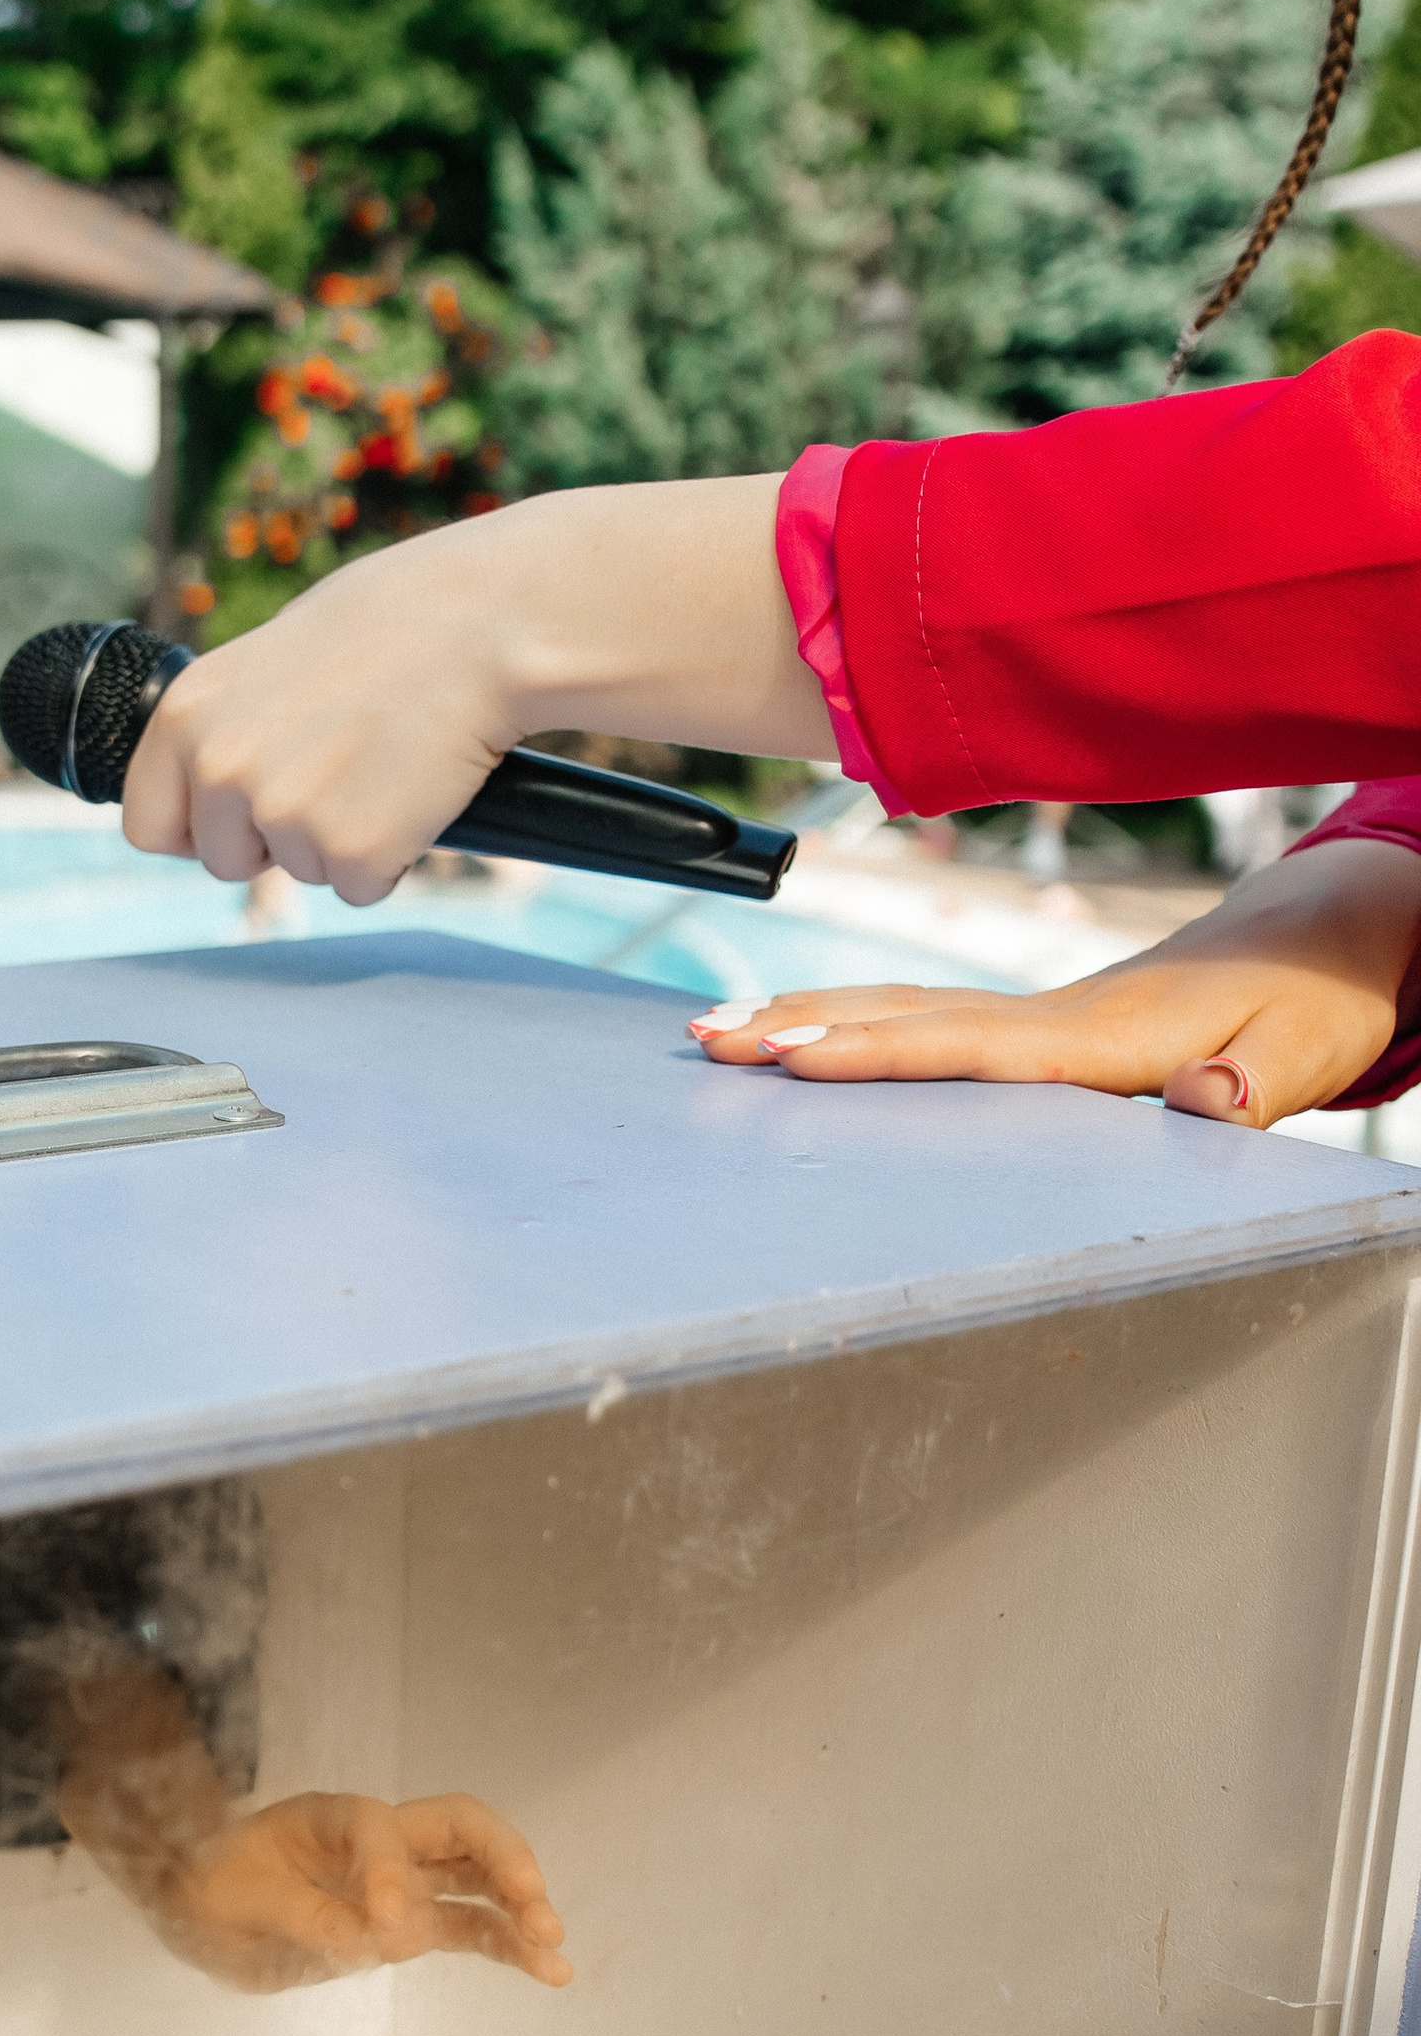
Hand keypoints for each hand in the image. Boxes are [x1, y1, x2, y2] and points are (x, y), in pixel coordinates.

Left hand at [119, 476, 823, 901]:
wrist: (484, 624)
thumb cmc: (391, 623)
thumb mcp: (271, 659)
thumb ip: (229, 722)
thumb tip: (209, 773)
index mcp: (185, 716)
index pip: (147, 824)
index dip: (199, 828)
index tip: (240, 816)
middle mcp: (219, 770)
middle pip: (226, 862)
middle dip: (276, 839)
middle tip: (340, 773)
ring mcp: (283, 817)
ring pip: (300, 872)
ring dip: (341, 839)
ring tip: (385, 760)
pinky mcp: (349, 853)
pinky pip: (359, 886)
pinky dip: (391, 855)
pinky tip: (415, 788)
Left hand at [147, 1791, 574, 1995]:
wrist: (204, 1907)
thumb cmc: (213, 1889)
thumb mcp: (236, 1901)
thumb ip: (302, 1914)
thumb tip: (375, 1936)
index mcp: (331, 1819)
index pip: (379, 1830)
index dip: (388, 1873)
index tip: (383, 1926)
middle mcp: (380, 1841)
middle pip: (460, 1828)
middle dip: (503, 1859)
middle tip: (532, 1904)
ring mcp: (402, 1882)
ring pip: (477, 1881)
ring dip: (519, 1909)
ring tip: (553, 1948)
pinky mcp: (408, 1924)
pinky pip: (467, 1929)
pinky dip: (506, 1947)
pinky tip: (548, 1971)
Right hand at [686, 835, 1420, 1126]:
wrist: (1324, 931)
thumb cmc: (1318, 997)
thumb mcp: (1308, 1047)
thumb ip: (1255, 1086)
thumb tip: (1203, 1104)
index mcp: (1111, 1032)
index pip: (973, 1046)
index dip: (881, 1053)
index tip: (795, 1055)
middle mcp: (1060, 1014)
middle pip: (909, 1019)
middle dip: (804, 1027)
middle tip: (711, 1039)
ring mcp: (1042, 1013)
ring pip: (905, 1011)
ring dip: (809, 1017)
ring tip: (717, 1031)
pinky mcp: (1038, 1024)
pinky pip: (926, 1021)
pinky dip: (851, 1021)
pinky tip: (798, 1030)